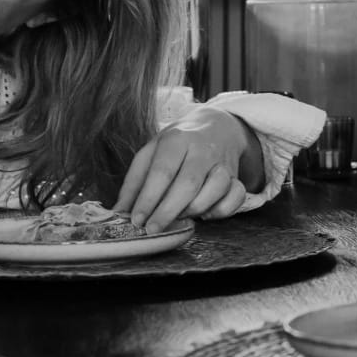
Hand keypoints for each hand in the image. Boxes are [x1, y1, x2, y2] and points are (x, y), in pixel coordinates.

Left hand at [115, 107, 258, 231]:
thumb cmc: (177, 145)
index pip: (162, 172)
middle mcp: (202, 149)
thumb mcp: (151, 153)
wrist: (215, 127)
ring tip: (179, 217)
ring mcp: (223, 162)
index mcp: (177, 139)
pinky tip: (206, 213)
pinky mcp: (237, 177)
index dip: (148, 199)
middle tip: (152, 230)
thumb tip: (119, 213)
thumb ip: (134, 182)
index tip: (136, 220)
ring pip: (215, 190)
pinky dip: (222, 210)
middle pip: (188, 184)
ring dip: (195, 210)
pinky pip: (236, 197)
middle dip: (167, 211)